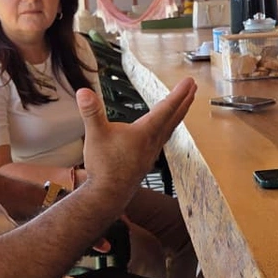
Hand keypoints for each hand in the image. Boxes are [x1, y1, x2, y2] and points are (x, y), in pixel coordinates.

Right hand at [77, 77, 195, 201]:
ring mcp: (152, 152)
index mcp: (145, 132)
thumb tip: (83, 92)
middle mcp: (153, 141)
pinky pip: (163, 139)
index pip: (166, 108)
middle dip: (185, 100)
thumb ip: (91, 112)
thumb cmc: (104, 167)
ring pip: (170, 129)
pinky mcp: (146, 160)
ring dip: (178, 114)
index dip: (178, 93)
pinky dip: (168, 128)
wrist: (108, 195)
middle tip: (194, 88)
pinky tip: (163, 130)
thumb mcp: (95, 135)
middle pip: (174, 117)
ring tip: (183, 105)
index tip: (190, 82)